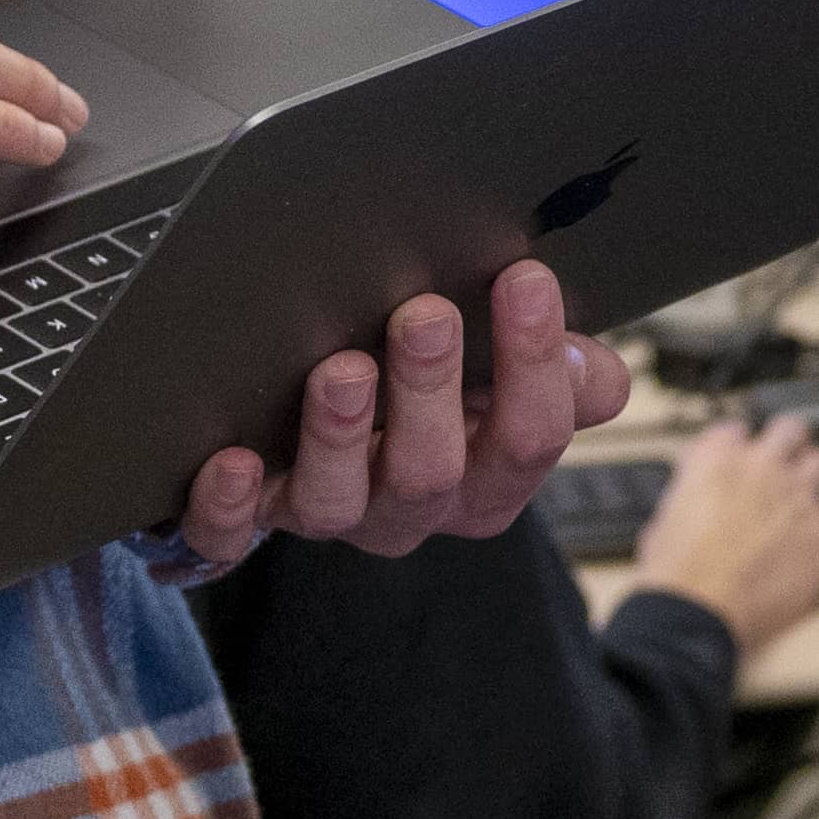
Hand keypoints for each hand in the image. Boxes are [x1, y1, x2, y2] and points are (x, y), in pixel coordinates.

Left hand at [183, 258, 631, 567]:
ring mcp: (335, 516)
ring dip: (339, 435)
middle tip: (425, 315)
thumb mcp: (508, 388)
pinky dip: (227, 506)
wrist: (342, 453)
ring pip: (338, 502)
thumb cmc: (438, 404)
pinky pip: (229, 538)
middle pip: (433, 471)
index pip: (530, 437)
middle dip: (430, 390)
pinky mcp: (251, 522)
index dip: (534, 363)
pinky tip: (230, 460)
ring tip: (340, 369)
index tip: (524, 280)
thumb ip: (561, 377)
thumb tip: (590, 365)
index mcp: (490, 477)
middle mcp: (415, 507)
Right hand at [619, 412, 818, 644]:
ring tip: (817, 500)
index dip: (741, 448)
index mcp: (716, 459)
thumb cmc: (677, 577)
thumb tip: (690, 500)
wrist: (696, 612)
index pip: (736, 431)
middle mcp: (761, 466)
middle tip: (789, 470)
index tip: (744, 459)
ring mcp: (796, 494)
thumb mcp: (664, 520)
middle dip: (790, 448)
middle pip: (790, 431)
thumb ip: (687, 496)